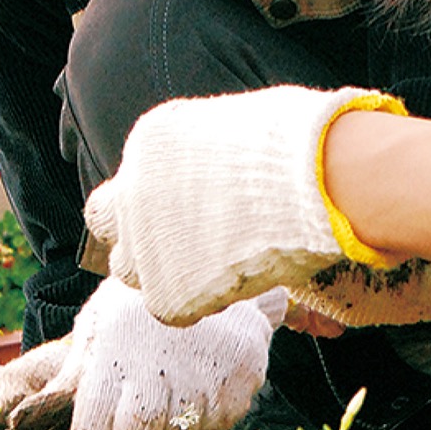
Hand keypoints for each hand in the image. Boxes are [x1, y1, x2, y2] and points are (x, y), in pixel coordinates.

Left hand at [0, 277, 285, 429]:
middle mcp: (159, 369)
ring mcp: (202, 385)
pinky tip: (182, 413)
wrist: (216, 282)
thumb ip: (67, 379)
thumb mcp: (96, 328)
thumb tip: (20, 424)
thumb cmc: (139, 310)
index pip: (92, 429)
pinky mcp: (233, 397)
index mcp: (115, 352)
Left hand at [83, 85, 375, 323]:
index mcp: (152, 140)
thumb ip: (214, 149)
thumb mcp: (242, 123)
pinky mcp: (166, 290)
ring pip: (129, 269)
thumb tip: (229, 162)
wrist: (322, 182)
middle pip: (107, 222)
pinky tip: (235, 283)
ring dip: (163, 271)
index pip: (132, 178)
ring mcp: (145, 241)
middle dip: (138, 234)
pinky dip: (197, 303)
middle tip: (183, 245)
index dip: (156, 198)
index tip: (187, 209)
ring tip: (215, 266)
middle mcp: (133, 188)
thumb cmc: (302, 144)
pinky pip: (167, 307)